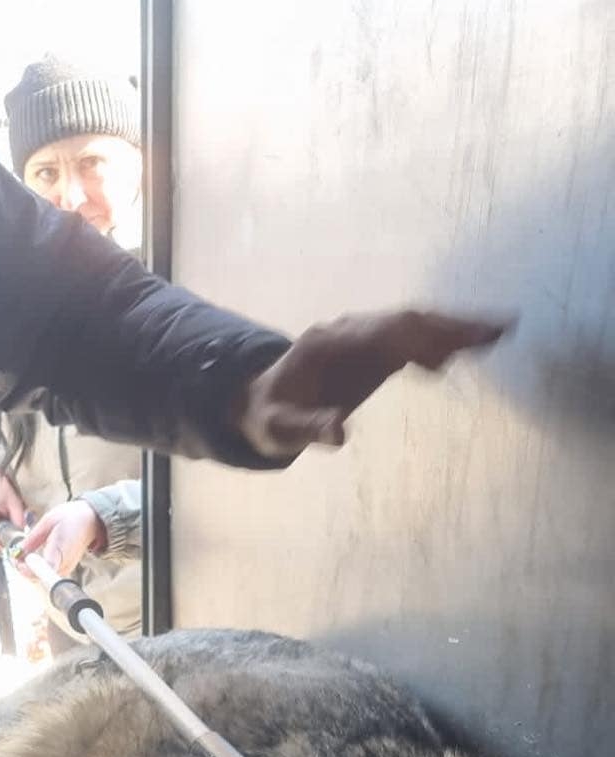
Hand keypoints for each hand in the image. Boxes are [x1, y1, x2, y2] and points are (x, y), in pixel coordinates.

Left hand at [21, 499, 104, 576]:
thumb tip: (18, 550)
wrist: (90, 521)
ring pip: (42, 578)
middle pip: (39, 578)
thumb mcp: (48, 522)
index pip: (41, 571)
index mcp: (59, 551)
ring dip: (29, 569)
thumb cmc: (72, 518)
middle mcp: (64, 565)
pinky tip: (32, 558)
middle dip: (24, 568)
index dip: (26, 569)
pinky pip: (47, 574)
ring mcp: (66, 569)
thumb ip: (32, 539)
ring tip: (23, 555)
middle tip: (16, 555)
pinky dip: (37, 569)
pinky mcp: (65, 569)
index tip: (18, 560)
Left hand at [236, 309, 514, 459]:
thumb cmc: (268, 418)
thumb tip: (339, 435)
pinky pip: (410, 339)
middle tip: (498, 329)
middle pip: (406, 321)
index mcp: (328, 344)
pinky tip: (465, 352)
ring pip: (413, 325)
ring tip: (498, 332)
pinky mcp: (372, 350)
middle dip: (451, 324)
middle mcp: (348, 331)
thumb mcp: (278, 429)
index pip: (383, 333)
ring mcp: (362, 337)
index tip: (456, 344)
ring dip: (453, 328)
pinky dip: (440, 341)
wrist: (257, 402)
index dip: (421, 336)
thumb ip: (307, 429)